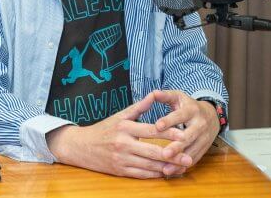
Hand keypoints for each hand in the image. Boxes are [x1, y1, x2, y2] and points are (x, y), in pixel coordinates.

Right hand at [47, 92, 192, 178]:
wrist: (81, 147)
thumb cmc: (104, 129)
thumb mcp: (120, 115)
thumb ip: (139, 107)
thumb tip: (154, 94)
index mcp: (125, 128)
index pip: (152, 131)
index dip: (169, 133)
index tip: (184, 135)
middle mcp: (124, 144)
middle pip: (153, 151)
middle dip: (173, 156)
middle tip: (189, 158)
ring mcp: (122, 159)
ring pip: (149, 165)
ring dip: (167, 167)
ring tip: (182, 167)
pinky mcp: (120, 171)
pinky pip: (141, 175)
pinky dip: (155, 175)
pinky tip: (166, 173)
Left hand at [153, 90, 219, 173]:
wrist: (212, 115)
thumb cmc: (188, 106)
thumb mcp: (178, 97)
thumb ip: (165, 96)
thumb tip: (153, 92)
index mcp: (192, 110)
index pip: (180, 115)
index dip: (169, 120)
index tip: (157, 126)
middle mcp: (200, 124)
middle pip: (188, 136)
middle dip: (177, 146)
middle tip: (164, 153)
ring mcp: (204, 137)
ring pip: (192, 150)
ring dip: (179, 160)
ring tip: (165, 168)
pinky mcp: (204, 148)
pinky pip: (194, 158)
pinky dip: (183, 165)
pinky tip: (172, 171)